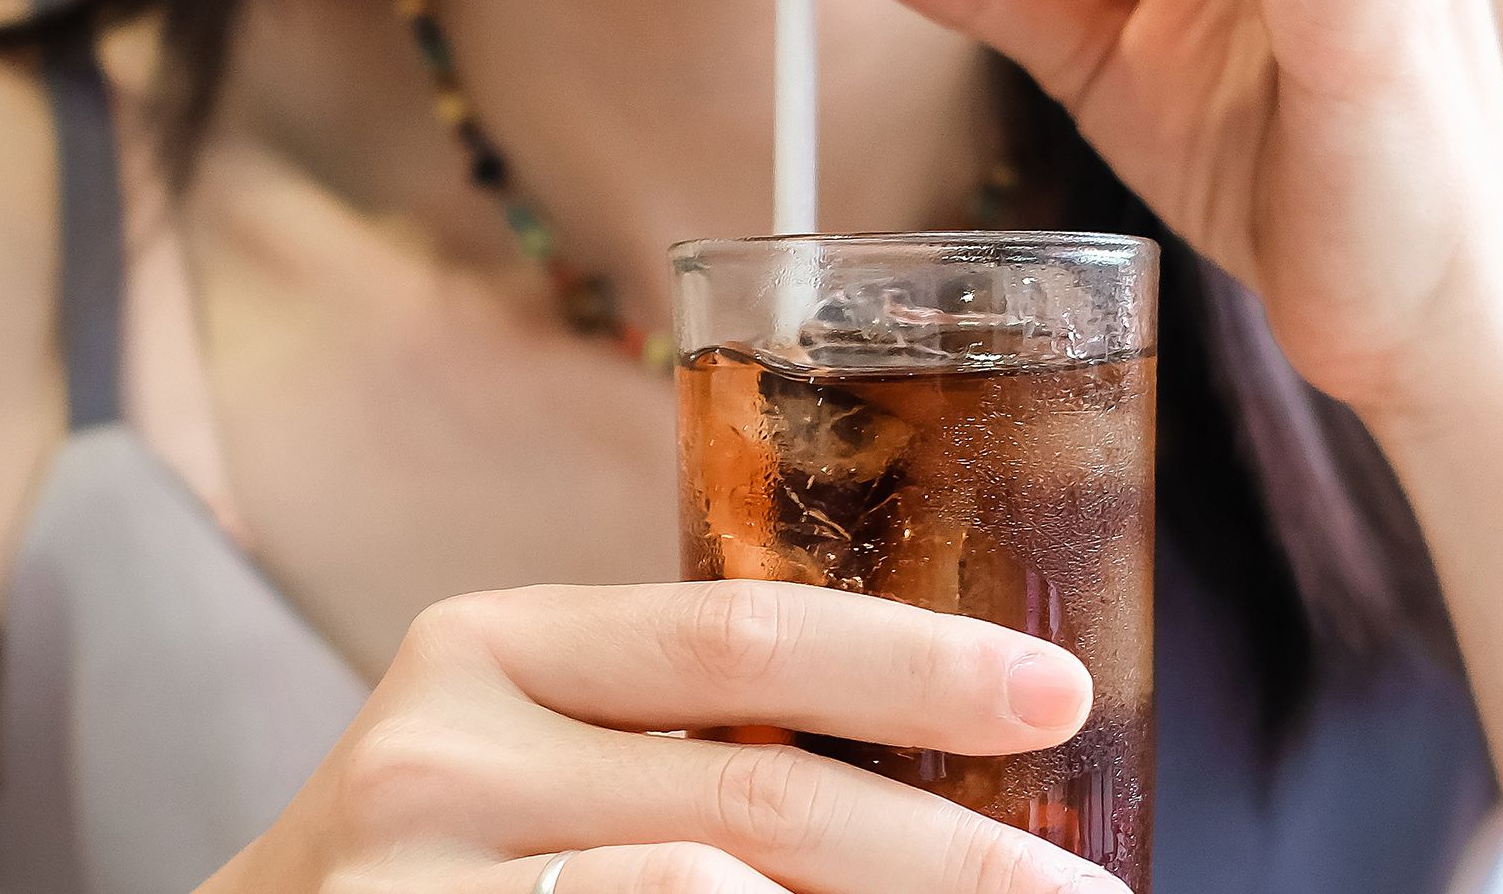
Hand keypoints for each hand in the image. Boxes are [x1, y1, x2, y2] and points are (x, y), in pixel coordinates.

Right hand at [206, 581, 1121, 892]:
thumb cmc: (440, 851)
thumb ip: (672, 725)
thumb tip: (933, 750)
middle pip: (756, 797)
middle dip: (951, 854)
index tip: (1057, 696)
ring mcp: (417, 887)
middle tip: (1086, 890)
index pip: (734, 634)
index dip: (910, 665)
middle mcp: (442, 753)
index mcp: (490, 645)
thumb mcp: (524, 743)